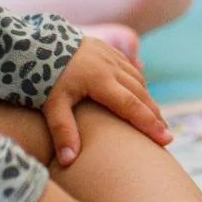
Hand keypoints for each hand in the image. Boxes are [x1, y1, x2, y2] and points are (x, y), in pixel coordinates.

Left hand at [48, 38, 167, 156]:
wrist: (35, 40)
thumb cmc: (41, 74)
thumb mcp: (50, 104)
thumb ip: (62, 132)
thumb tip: (69, 162)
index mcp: (100, 81)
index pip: (132, 107)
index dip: (150, 124)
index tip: (166, 139)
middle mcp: (111, 67)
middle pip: (141, 94)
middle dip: (155, 116)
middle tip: (166, 136)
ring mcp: (110, 56)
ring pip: (137, 80)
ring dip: (148, 100)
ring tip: (155, 119)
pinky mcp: (106, 49)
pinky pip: (130, 68)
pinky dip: (139, 84)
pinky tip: (140, 94)